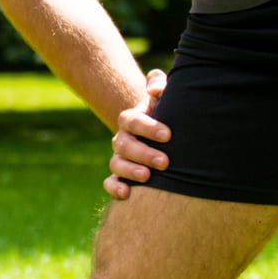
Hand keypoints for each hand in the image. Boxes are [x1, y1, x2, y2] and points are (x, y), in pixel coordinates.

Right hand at [104, 70, 169, 198]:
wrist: (162, 135)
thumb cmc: (166, 113)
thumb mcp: (164, 96)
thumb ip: (158, 84)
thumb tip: (155, 90)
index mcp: (131, 119)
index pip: (133, 121)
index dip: (148, 128)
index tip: (168, 135)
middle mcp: (122, 139)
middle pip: (124, 145)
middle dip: (144, 154)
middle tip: (165, 162)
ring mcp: (119, 158)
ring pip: (116, 164)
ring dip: (130, 171)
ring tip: (147, 177)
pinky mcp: (119, 176)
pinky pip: (110, 182)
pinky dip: (115, 188)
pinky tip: (127, 194)